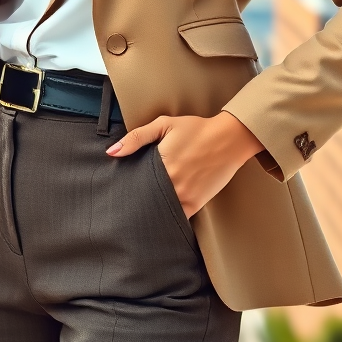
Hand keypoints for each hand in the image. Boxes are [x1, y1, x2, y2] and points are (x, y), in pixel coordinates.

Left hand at [106, 112, 263, 217]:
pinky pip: (177, 217)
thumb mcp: (164, 124)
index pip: (134, 184)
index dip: (125, 189)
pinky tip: (160, 215)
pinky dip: (167, 217)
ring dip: (150, 211)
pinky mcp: (196, 204)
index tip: (118, 192)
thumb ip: (136, 137)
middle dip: (135, 202)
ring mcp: (184, 196)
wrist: (229, 139)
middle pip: (145, 200)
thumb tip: (112, 152)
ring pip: (159, 211)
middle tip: (125, 204)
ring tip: (140, 212)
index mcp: (160, 164)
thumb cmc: (196, 129)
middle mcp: (171, 184)